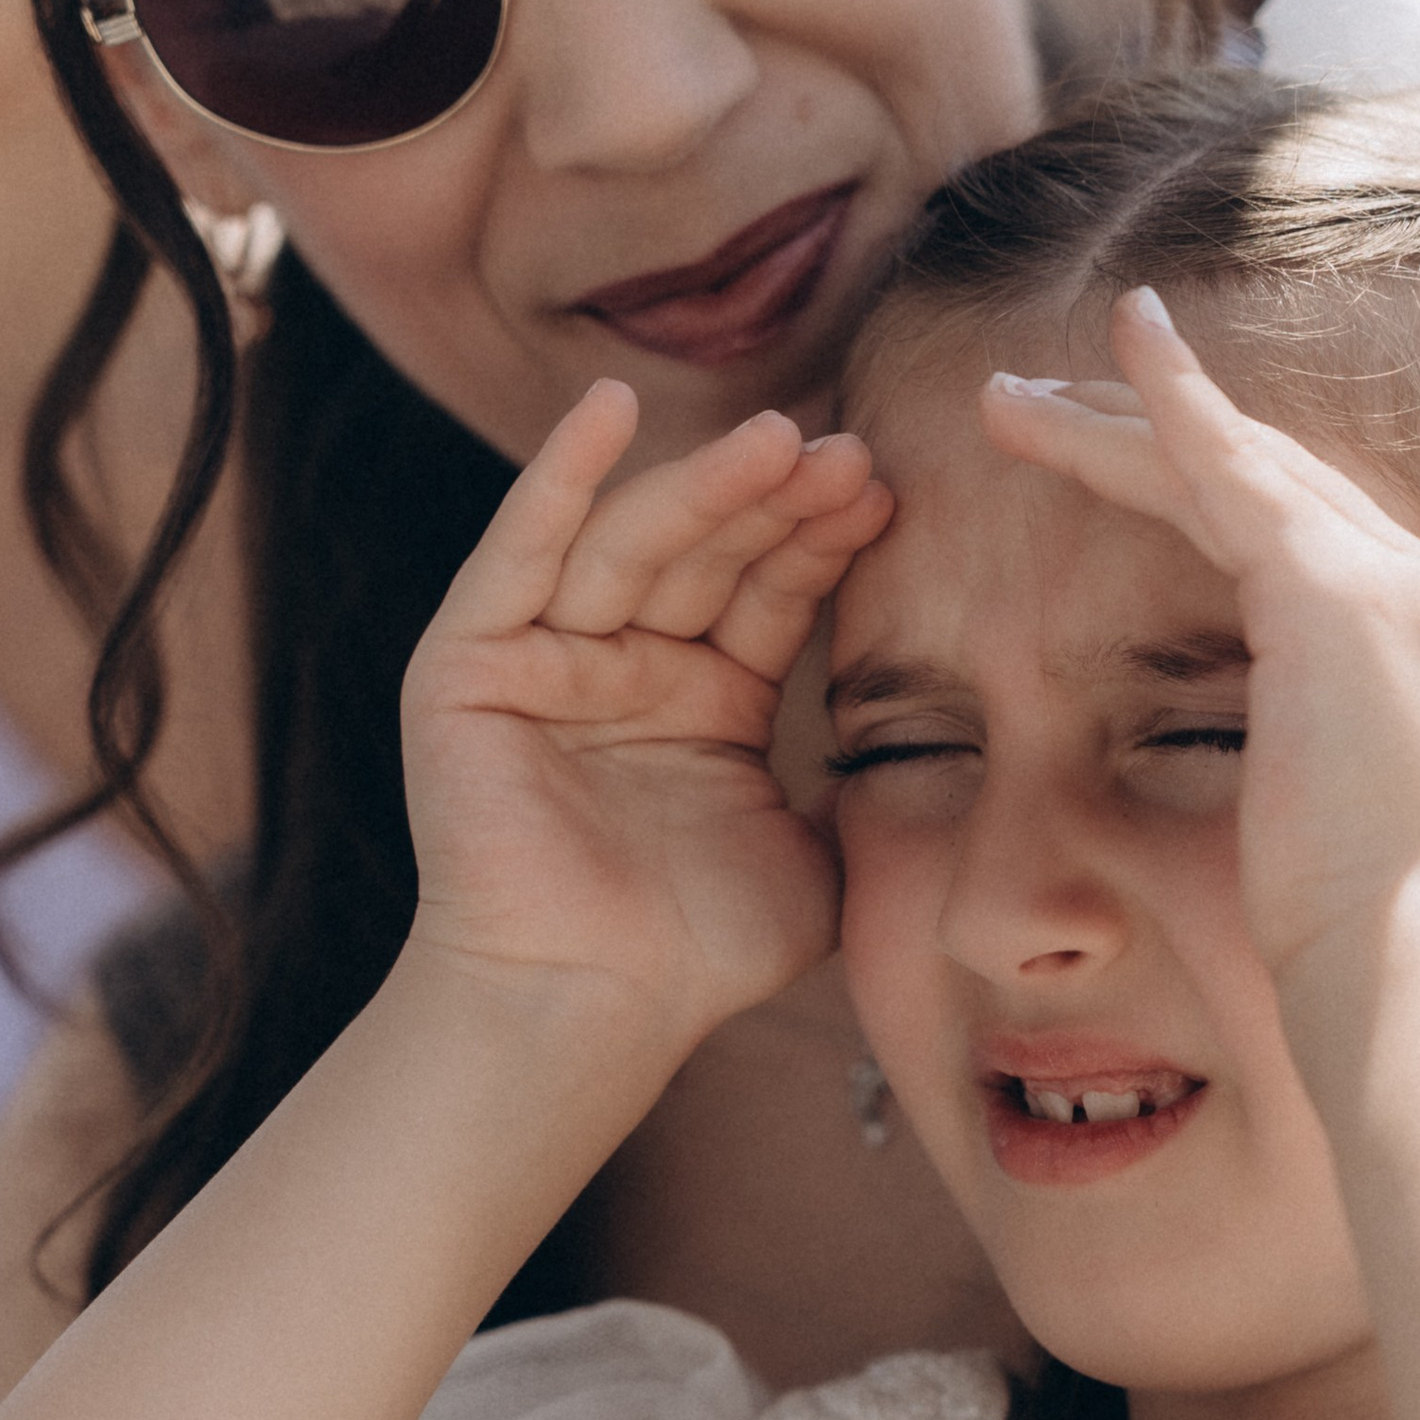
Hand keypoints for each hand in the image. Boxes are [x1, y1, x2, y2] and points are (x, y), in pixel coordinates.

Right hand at [402, 383, 890, 1047]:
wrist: (592, 1010)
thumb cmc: (700, 956)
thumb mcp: (814, 854)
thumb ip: (862, 784)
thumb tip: (949, 737)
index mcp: (705, 699)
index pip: (771, 592)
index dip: (823, 542)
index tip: (887, 493)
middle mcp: (627, 665)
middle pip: (709, 553)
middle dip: (777, 502)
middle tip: (848, 456)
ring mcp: (546, 659)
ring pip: (631, 543)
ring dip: (702, 484)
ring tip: (779, 438)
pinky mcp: (470, 665)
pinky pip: (518, 556)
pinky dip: (557, 479)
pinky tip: (607, 409)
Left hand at [982, 292, 1419, 992]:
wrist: (1406, 967)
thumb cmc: (1396, 925)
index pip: (1309, 526)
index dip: (1213, 482)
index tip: (1123, 460)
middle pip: (1267, 476)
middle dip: (1146, 433)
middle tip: (1037, 404)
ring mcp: (1387, 578)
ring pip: (1231, 463)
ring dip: (1116, 416)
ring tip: (1005, 397)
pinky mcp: (1330, 589)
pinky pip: (1230, 467)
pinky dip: (1174, 400)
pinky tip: (1121, 343)